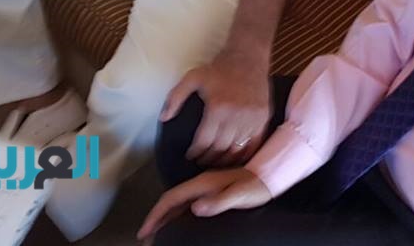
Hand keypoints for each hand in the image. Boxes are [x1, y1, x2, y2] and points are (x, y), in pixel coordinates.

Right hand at [137, 168, 271, 241]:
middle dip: (156, 218)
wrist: (268, 176)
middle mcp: (201, 185)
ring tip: (156, 233)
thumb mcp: (238, 195)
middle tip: (145, 236)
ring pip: (178, 203)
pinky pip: (187, 204)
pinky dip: (176, 215)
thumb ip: (219, 201)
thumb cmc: (255, 187)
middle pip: (171, 201)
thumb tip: (196, 207)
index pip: (171, 198)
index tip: (145, 230)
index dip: (156, 214)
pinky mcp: (211, 192)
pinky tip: (177, 224)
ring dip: (165, 217)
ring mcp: (205, 188)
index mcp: (203, 184)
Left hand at [160, 48, 271, 166]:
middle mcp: (236, 116)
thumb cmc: (219, 68)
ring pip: (237, 149)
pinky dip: (245, 154)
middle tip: (201, 161)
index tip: (191, 155)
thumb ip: (176, 97)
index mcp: (218, 107)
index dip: (196, 152)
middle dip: (209, 158)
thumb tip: (164, 118)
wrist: (248, 56)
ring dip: (225, 160)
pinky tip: (236, 157)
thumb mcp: (193, 77)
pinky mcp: (263, 118)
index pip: (204, 140)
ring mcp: (252, 118)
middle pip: (220, 148)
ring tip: (216, 162)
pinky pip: (254, 143)